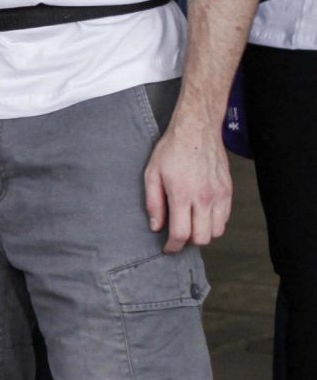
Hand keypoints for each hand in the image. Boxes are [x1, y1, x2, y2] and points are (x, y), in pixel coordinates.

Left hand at [144, 115, 231, 251]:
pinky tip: (202, 214)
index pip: (182, 233)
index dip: (173, 246)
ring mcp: (219, 195)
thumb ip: (153, 203)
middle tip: (178, 234)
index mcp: (182, 195)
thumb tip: (156, 226)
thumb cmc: (172, 150)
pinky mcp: (228, 191)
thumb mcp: (152, 174)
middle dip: (188, 241)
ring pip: (217, 231)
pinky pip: (226, 218)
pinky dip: (215, 222)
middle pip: (202, 237)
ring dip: (203, 232)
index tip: (168, 248)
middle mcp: (204, 198)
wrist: (197, 131)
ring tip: (190, 223)